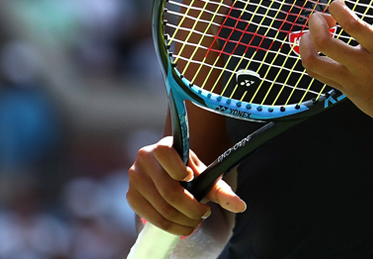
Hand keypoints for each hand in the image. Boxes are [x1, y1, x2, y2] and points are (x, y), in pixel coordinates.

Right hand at [126, 136, 246, 235]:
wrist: (168, 179)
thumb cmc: (189, 176)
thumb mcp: (205, 178)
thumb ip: (222, 190)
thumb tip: (241, 206)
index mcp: (162, 146)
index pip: (165, 152)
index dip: (179, 169)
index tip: (192, 178)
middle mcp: (144, 158)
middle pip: (168, 190)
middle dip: (191, 208)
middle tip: (204, 214)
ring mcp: (135, 178)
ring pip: (162, 207)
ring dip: (183, 220)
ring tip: (196, 221)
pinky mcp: (131, 196)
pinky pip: (152, 217)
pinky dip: (171, 226)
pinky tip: (183, 226)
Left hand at [299, 0, 372, 130]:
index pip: (352, 25)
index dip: (338, 9)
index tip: (337, 4)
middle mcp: (365, 64)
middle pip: (325, 43)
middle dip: (316, 23)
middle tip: (319, 16)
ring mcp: (352, 79)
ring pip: (314, 62)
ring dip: (305, 43)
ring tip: (310, 33)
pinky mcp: (345, 90)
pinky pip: (317, 74)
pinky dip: (309, 58)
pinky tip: (314, 48)